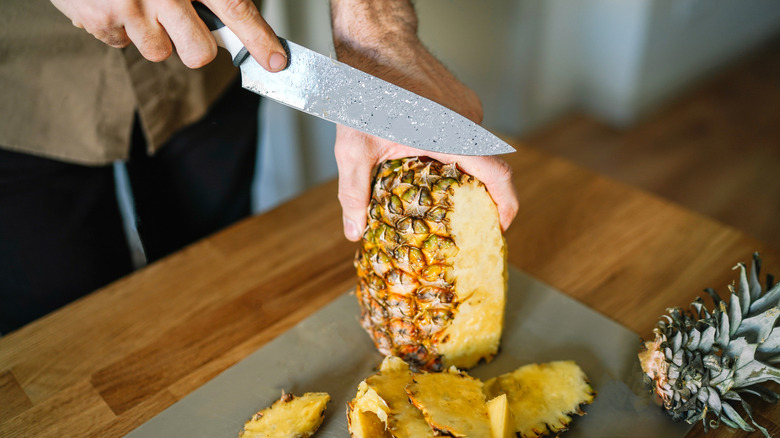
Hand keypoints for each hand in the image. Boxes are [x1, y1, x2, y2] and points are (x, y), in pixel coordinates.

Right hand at [50, 0, 286, 69]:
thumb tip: (239, 23)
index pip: (235, 7)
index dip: (258, 38)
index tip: (276, 61)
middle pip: (199, 52)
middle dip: (196, 48)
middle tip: (183, 25)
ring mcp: (131, 7)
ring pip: (161, 52)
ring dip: (155, 35)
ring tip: (141, 4)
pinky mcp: (102, 20)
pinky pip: (125, 45)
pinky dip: (123, 29)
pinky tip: (117, 3)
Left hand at [331, 0, 518, 241]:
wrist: (374, 43)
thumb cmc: (364, 90)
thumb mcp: (354, 149)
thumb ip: (355, 193)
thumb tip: (355, 232)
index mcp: (452, 135)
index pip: (497, 175)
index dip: (505, 206)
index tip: (499, 227)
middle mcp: (467, 121)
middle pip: (484, 167)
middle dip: (472, 196)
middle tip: (453, 219)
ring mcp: (467, 108)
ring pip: (471, 150)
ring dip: (456, 170)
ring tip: (428, 187)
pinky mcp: (461, 100)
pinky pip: (463, 133)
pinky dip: (449, 150)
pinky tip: (421, 157)